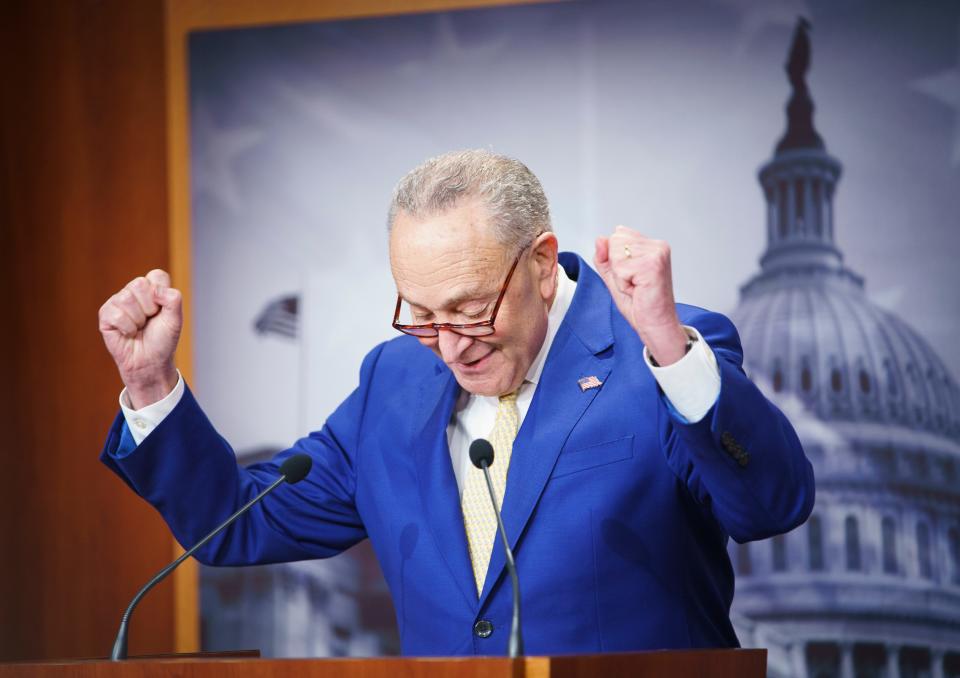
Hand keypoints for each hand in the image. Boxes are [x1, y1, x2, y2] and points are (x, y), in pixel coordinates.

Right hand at [98, 269, 182, 407]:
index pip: (156, 275)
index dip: (161, 294)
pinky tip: (128, 333)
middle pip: (139, 284)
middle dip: (149, 307)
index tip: (162, 310)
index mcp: (152, 289)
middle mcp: (133, 292)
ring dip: (138, 319)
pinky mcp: (105, 314)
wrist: (150, 362)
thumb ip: (173, 299)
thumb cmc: (162, 340)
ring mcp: (118, 302)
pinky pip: (116, 314)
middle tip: (149, 321)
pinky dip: (127, 328)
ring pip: (126, 298)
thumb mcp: (175, 319)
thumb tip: (155, 290)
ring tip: (139, 328)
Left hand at [594, 226, 688, 365]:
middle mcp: (657, 246)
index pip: (616, 236)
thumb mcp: (614, 277)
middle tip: (633, 283)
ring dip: (620, 276)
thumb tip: (600, 239)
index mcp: (651, 245)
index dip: (615, 261)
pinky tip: (637, 290)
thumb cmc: (640, 305)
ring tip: (635, 287)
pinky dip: (623, 284)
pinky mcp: (653, 266)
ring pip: (616, 255)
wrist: (656, 325)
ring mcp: (657, 254)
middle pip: (615, 242)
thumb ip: (604, 257)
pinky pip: (621, 268)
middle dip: (617, 268)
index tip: (631, 276)